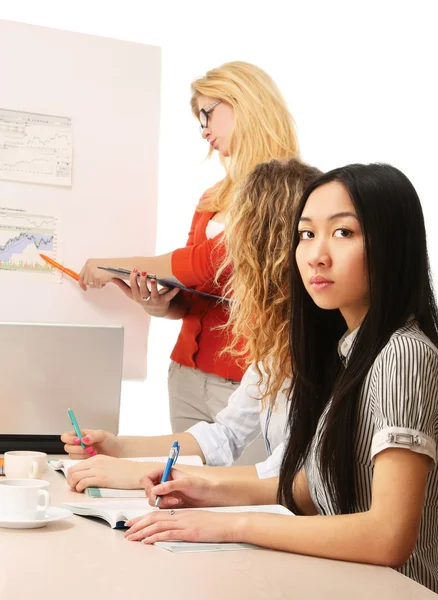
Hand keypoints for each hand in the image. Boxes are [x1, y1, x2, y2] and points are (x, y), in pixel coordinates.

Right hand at [61, 429, 120, 458]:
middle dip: (77, 449)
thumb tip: (83, 439)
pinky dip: (84, 460)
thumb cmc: (110, 441)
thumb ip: (93, 435)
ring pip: (71, 456)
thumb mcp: (103, 435)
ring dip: (82, 455)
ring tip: (93, 452)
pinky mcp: (83, 461)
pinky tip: (93, 457)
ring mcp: (80, 453)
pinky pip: (77, 463)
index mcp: (80, 434)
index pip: (66, 436)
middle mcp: (78, 444)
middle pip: (67, 447)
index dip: (69, 439)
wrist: (117, 451)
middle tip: (89, 448)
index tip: (78, 441)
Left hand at [66, 455, 149, 491]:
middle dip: (69, 481)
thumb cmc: (126, 471)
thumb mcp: (109, 465)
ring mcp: (97, 470)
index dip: (72, 476)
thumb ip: (98, 468)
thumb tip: (88, 478)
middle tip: (74, 488)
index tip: (74, 483)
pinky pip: (82, 483)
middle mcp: (95, 462)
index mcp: (97, 458)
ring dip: (73, 485)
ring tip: (78, 490)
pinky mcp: (101, 478)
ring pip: (75, 476)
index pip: (76, 465)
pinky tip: (84, 491)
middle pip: (72, 470)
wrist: (137, 472)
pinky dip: (79, 488)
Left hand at [78, 258, 114, 290]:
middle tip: (98, 282)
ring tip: (103, 279)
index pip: (81, 275)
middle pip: (86, 282)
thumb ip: (90, 271)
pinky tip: (105, 279)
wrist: (117, 266)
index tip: (84, 287)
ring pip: (91, 285)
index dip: (81, 283)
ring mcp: (92, 272)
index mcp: (88, 263)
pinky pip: (97, 286)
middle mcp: (88, 267)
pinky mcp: (97, 277)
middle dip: (92, 283)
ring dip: (97, 284)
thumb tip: (87, 281)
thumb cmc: (110, 266)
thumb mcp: (97, 266)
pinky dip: (102, 285)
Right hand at [111, 270, 179, 316]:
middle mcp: (145, 300)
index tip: (133, 271)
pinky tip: (177, 287)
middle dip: (142, 282)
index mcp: (137, 297)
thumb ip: (123, 286)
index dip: (132, 280)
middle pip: (142, 291)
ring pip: (154, 294)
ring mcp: (155, 301)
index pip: (132, 288)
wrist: (156, 311)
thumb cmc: (143, 299)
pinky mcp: (165, 301)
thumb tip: (111, 278)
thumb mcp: (132, 295)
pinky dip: (173, 292)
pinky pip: (169, 296)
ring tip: (154, 279)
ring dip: (154, 287)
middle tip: (143, 272)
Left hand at [125, 509, 242, 544]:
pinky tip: (147, 540)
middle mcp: (180, 516)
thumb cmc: (215, 524)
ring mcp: (184, 523)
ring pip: (158, 525)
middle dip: (138, 524)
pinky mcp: (188, 532)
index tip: (133, 523)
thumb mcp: (197, 521)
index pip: (158, 513)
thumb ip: (184, 523)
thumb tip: (174, 529)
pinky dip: (155, 536)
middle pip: (154, 518)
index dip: (144, 518)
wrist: (228, 523)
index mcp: (181, 513)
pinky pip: (168, 533)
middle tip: (127, 530)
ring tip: (131, 537)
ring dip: (142, 531)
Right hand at [141, 467, 219, 508]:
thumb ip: (169, 486)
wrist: (208, 497)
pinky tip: (177, 504)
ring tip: (177, 501)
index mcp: (164, 473)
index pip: (147, 478)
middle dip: (157, 497)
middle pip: (148, 491)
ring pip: (153, 501)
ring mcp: (164, 493)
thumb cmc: (200, 485)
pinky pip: (159, 507)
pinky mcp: (168, 503)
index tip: (154, 493)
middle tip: (170, 499)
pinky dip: (166, 507)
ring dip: (163, 503)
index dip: (148, 486)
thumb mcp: (185, 483)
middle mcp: (162, 482)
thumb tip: (155, 490)